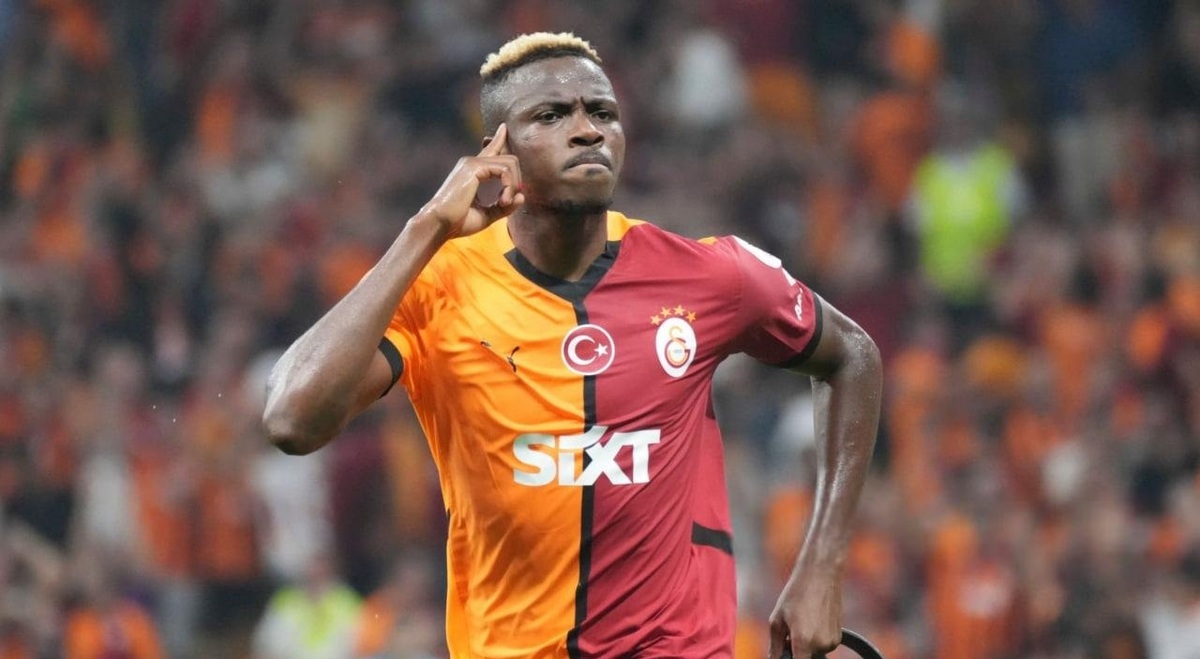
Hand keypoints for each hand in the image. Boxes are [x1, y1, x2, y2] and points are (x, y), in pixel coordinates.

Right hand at [419, 124, 524, 238]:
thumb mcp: (487, 214)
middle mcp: (471, 162)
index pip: (490, 150)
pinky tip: (503, 200)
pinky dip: (509, 185)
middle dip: (517, 180)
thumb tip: (522, 196)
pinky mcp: (474, 166)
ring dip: (513, 185)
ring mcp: (472, 162)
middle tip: (507, 201)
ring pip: (510, 163)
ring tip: (504, 203)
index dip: (499, 139)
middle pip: (509, 159)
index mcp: (472, 171)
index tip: (503, 127)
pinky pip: (505, 170)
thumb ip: (504, 206)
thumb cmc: (458, 222)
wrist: (439, 224)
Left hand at [767, 570, 842, 657]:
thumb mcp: (778, 619)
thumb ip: (775, 646)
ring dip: (806, 645)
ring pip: (814, 652)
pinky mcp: (839, 637)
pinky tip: (813, 621)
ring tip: (802, 622)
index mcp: (804, 642)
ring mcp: (832, 642)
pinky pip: (823, 646)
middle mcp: (821, 645)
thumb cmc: (796, 594)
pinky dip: (816, 639)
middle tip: (789, 633)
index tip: (786, 651)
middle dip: (796, 651)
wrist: (821, 575)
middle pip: (805, 658)